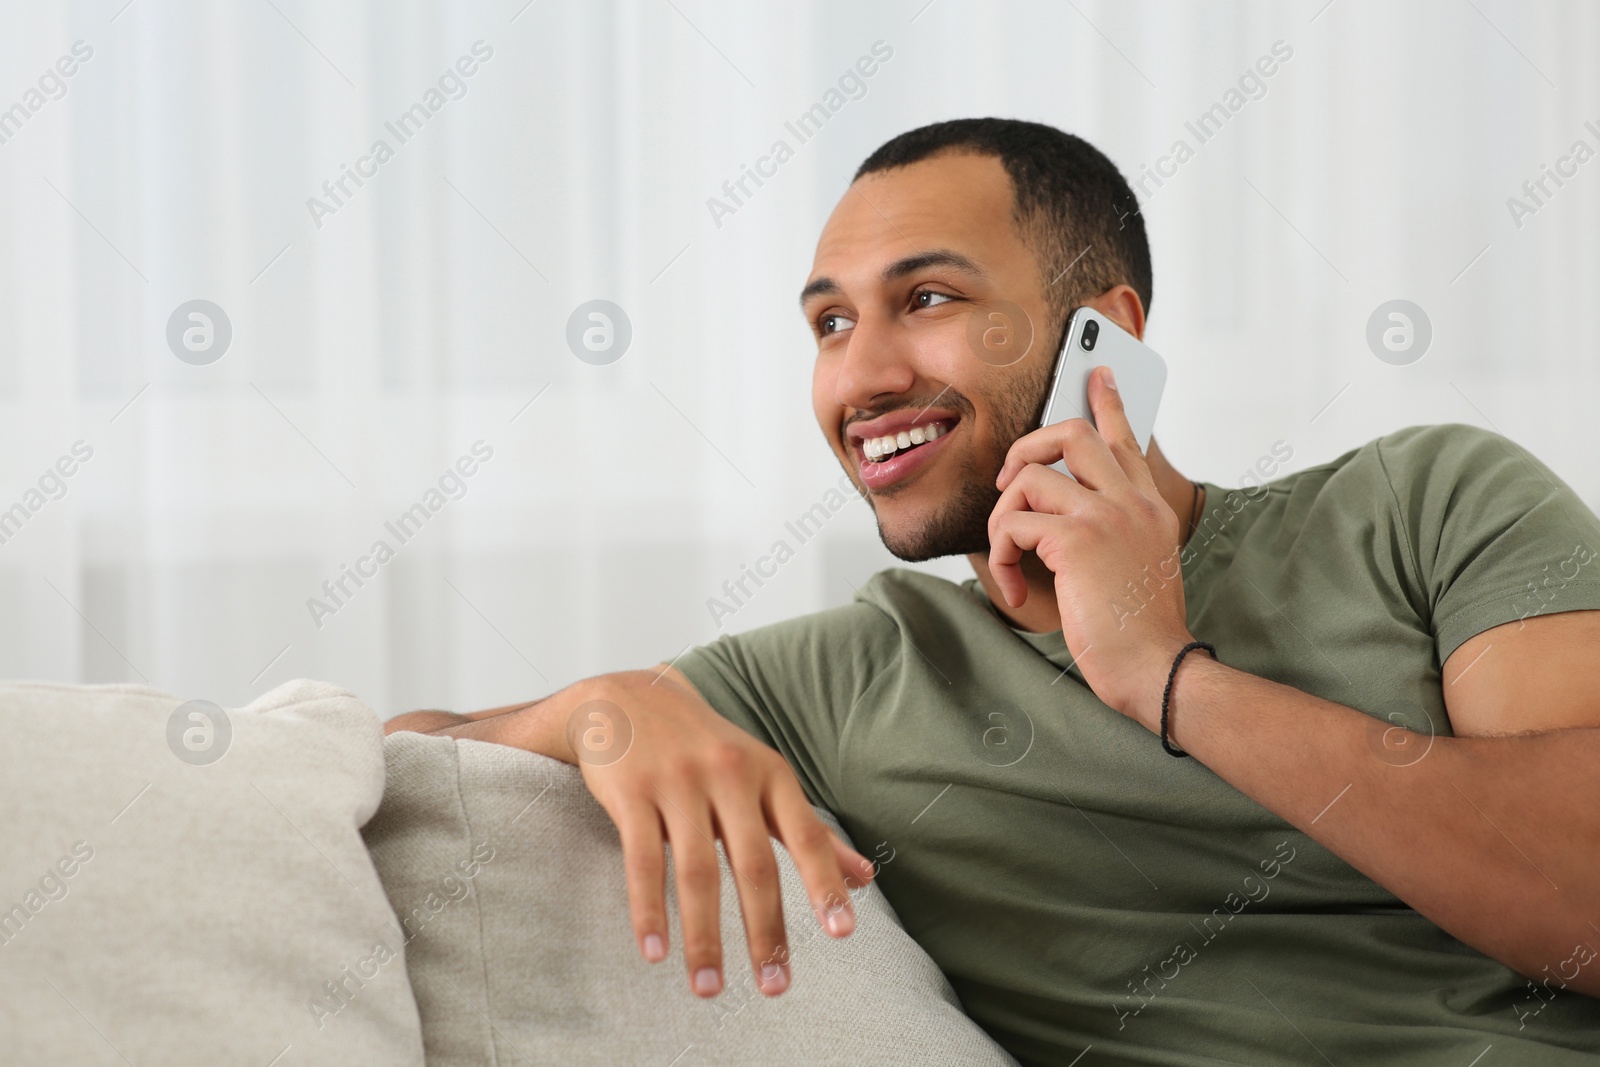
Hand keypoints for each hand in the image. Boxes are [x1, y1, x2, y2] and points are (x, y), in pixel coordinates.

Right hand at [573, 667, 875, 998]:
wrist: (627, 698)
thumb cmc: (706, 748)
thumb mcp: (763, 778)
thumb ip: (810, 830)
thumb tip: (866, 879)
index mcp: (769, 773)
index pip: (806, 835)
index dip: (824, 884)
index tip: (843, 934)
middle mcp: (729, 773)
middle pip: (754, 864)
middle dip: (766, 931)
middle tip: (774, 986)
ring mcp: (678, 781)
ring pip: (696, 871)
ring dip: (704, 937)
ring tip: (709, 989)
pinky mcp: (632, 791)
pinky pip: (641, 860)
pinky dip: (648, 911)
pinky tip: (654, 952)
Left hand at [989, 365, 1195, 726]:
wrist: (1154, 667)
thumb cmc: (1139, 629)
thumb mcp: (1139, 565)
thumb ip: (1116, 530)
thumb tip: (1060, 515)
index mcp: (1148, 507)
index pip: (1126, 438)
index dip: (1107, 402)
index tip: (1096, 374)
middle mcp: (1131, 502)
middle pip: (1071, 433)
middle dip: (1025, 448)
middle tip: (1007, 482)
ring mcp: (1106, 516)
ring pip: (1028, 478)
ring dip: (1002, 519)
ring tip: (1012, 559)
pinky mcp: (1075, 540)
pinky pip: (1013, 524)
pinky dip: (1002, 558)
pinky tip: (1017, 589)